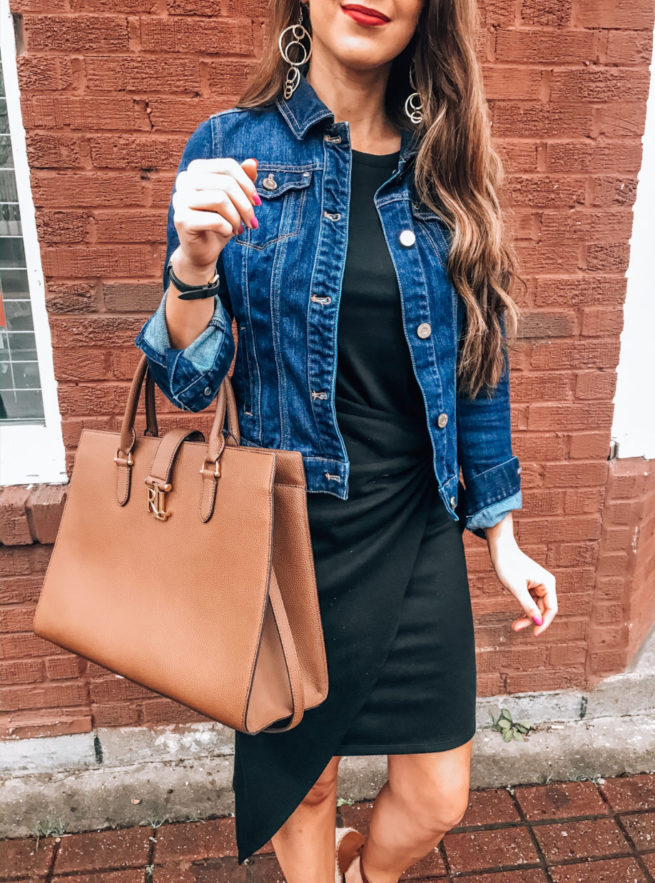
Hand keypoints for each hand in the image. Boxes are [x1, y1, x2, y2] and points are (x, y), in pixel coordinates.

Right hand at [172, 156, 260, 274]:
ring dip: (237, 217)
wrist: (203, 250)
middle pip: (226, 183)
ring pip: (220, 200)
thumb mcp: (235, 201)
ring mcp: (180, 199)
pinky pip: (214, 220)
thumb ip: (242, 180)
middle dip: (245, 205)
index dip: (247, 184)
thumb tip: (253, 162)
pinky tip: (227, 233)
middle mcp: (184, 180)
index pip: (227, 166)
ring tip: (239, 228)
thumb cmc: (220, 222)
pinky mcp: (181, 219)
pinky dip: (227, 228)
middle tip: (252, 221)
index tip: (257, 202)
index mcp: (195, 169)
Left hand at [485, 515, 557, 636]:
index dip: (544, 623)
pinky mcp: (530, 585)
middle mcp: (546, 584)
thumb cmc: (508, 565)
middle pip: (543, 610)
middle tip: (516, 628)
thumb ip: (528, 606)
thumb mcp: (517, 588)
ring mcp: (538, 585)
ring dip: (527, 616)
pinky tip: (518, 616)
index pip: (551, 609)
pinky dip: (525, 609)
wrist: (500, 550)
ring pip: (536, 607)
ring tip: (515, 625)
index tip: (535, 634)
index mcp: (548, 584)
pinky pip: (531, 602)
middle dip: (532, 620)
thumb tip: (538, 622)